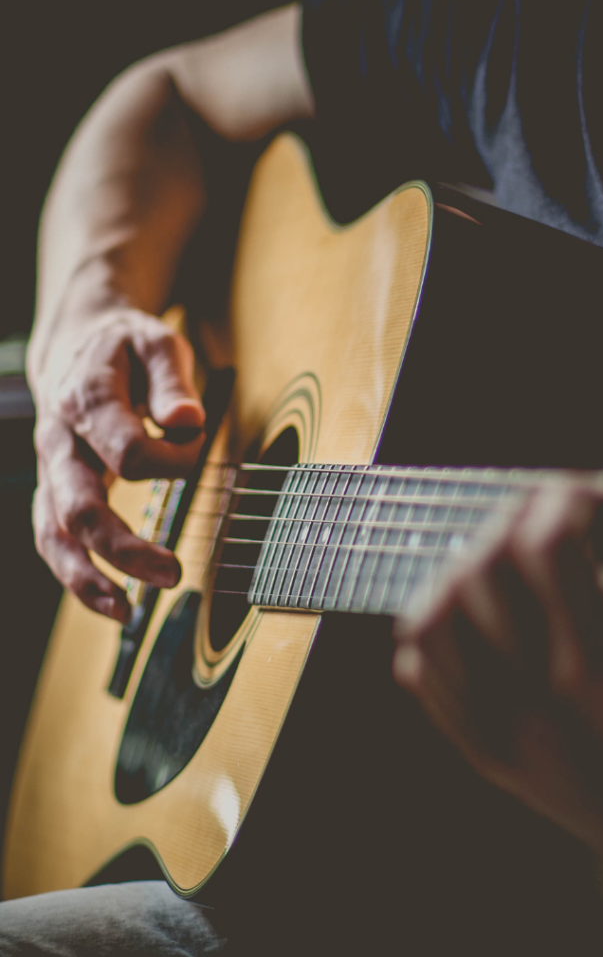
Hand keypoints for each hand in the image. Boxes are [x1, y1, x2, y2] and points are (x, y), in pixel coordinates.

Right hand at [30, 299, 204, 622]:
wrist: (78, 345)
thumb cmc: (127, 347)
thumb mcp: (158, 343)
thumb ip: (172, 382)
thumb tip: (186, 421)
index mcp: (86, 400)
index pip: (129, 452)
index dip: (174, 458)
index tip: (196, 440)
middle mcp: (59, 441)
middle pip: (80, 507)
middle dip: (124, 547)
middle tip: (172, 573)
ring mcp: (51, 469)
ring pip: (54, 533)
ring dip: (87, 578)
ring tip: (127, 613)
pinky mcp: (55, 490)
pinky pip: (53, 539)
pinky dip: (78, 575)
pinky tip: (113, 603)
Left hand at [393, 416, 602, 881]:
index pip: (545, 543)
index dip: (568, 498)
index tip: (599, 501)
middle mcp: (544, 704)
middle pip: (480, 570)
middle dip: (516, 521)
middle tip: (558, 519)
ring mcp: (508, 735)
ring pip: (433, 622)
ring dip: (468, 570)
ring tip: (518, 560)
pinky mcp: (493, 757)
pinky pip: (427, 677)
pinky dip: (440, 630)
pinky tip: (483, 614)